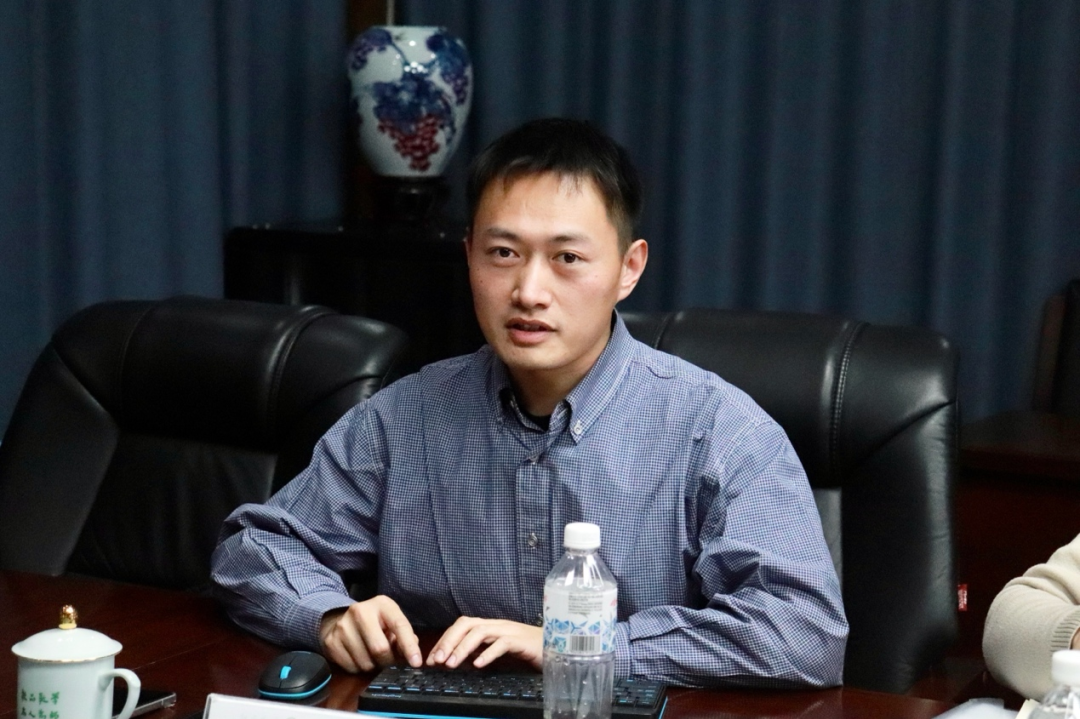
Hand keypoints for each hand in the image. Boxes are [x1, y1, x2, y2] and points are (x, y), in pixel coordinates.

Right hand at [319, 596, 421, 672]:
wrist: (339, 619)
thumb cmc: (374, 622)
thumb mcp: (391, 621)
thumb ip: (404, 636)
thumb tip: (412, 654)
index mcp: (382, 604)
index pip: (399, 626)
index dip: (409, 646)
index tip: (416, 663)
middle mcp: (360, 611)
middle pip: (380, 649)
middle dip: (388, 660)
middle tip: (387, 659)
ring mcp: (343, 626)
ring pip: (366, 662)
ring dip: (373, 665)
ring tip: (371, 654)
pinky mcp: (331, 642)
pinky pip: (351, 668)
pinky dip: (359, 668)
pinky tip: (358, 656)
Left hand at [427, 617, 541, 669]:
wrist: (558, 648)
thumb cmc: (530, 651)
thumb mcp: (501, 650)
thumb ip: (483, 650)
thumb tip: (460, 659)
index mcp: (492, 626)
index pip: (462, 626)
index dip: (445, 639)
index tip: (433, 658)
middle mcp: (498, 625)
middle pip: (467, 624)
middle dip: (449, 640)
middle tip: (437, 659)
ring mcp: (510, 631)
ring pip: (480, 631)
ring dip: (462, 647)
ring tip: (451, 664)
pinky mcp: (522, 641)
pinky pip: (502, 644)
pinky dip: (487, 653)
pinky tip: (478, 665)